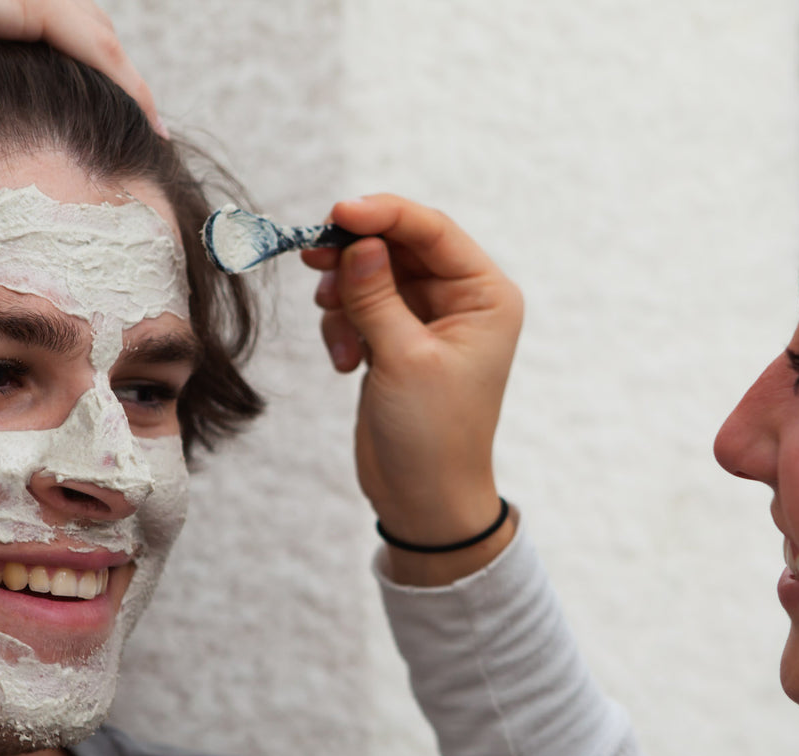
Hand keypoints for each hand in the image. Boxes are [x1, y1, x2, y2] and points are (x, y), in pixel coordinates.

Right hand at [303, 195, 522, 582]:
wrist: (423, 498)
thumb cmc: (432, 435)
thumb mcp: (403, 359)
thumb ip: (377, 294)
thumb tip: (356, 240)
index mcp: (485, 296)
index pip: (432, 231)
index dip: (383, 215)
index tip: (336, 213)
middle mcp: (460, 301)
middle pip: (397, 247)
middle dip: (355, 256)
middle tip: (313, 260)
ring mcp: (426, 321)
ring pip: (372, 276)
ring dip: (344, 299)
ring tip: (341, 343)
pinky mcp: (396, 341)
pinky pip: (360, 307)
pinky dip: (343, 327)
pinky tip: (345, 365)